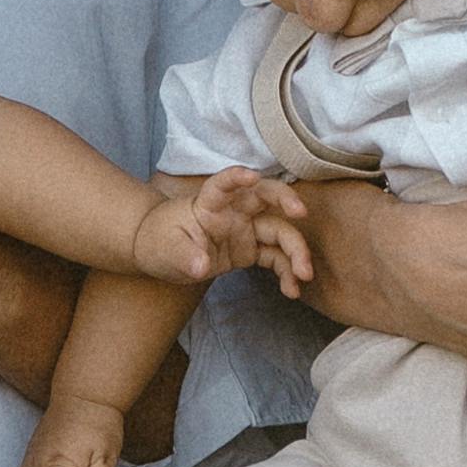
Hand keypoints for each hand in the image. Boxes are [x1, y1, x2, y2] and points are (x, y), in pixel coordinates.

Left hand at [131, 166, 314, 296]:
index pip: (223, 185)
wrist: (163, 255)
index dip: (237, 177)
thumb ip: (184, 256)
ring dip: (295, 250)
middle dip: (285, 200)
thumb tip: (201, 266)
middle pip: (264, 197)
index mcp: (210, 203)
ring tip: (304, 275)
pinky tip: (292, 290)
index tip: (252, 176)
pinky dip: (286, 273)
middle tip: (301, 212)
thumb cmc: (161, 241)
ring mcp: (246, 229)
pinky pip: (275, 258)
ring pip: (278, 231)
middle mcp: (233, 211)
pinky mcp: (251, 250)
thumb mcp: (166, 250)